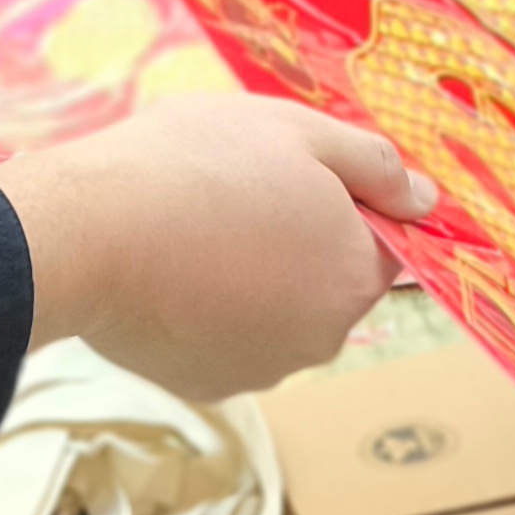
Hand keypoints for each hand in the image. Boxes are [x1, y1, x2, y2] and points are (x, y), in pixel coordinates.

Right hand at [0, 95, 429, 401]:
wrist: (87, 234)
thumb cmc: (193, 165)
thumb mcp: (294, 130)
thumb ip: (374, 165)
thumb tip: (427, 200)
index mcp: (353, 273)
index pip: (381, 243)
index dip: (341, 203)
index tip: (288, 177)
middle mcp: (323, 336)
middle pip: (327, 281)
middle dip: (295, 242)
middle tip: (234, 193)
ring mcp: (263, 368)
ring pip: (276, 313)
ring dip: (251, 277)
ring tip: (193, 229)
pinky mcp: (206, 385)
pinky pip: (224, 340)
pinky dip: (207, 310)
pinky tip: (169, 271)